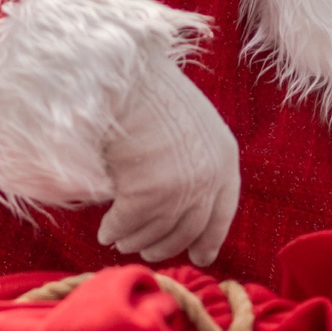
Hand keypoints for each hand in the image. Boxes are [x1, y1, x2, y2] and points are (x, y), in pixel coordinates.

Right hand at [94, 63, 239, 265]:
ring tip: (122, 242)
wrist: (120, 74)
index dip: (211, 237)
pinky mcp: (148, 192)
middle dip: (167, 246)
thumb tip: (183, 201)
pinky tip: (106, 231)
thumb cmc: (148, 91)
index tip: (201, 256)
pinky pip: (128, 223)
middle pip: (190, 228)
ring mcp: (180, 186)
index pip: (223, 211)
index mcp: (225, 156)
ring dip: (137, 241)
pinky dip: (115, 230)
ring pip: (158, 231)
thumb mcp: (190, 121)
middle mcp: (209, 175)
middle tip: (148, 253)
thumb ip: (194, 156)